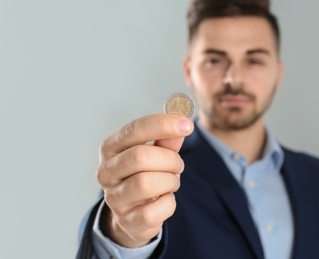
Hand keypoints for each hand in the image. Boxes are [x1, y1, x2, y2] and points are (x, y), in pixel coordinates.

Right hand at [96, 114, 193, 247]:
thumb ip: (167, 140)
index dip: (162, 124)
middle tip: (178, 165)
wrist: (133, 213)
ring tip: (172, 182)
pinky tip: (165, 200)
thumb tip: (181, 124)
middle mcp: (106, 172)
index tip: (187, 125)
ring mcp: (113, 198)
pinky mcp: (126, 220)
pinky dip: (168, 204)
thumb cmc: (145, 174)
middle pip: (140, 156)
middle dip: (169, 159)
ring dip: (170, 181)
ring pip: (146, 183)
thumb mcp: (155, 153)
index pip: (134, 130)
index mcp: (110, 148)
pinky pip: (154, 210)